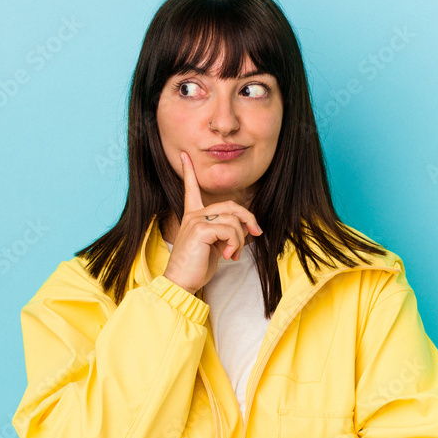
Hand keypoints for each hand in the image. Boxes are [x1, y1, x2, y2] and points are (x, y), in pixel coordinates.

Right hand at [162, 151, 262, 294]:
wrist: (181, 282)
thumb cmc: (196, 266)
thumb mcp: (214, 245)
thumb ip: (225, 231)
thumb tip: (245, 227)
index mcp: (192, 216)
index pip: (191, 189)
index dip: (188, 172)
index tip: (184, 156)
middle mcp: (193, 215)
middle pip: (230, 206)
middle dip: (248, 218)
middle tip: (256, 233)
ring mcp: (196, 221)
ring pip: (233, 220)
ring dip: (240, 240)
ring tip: (232, 254)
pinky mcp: (200, 230)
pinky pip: (230, 230)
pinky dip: (235, 244)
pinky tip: (227, 255)